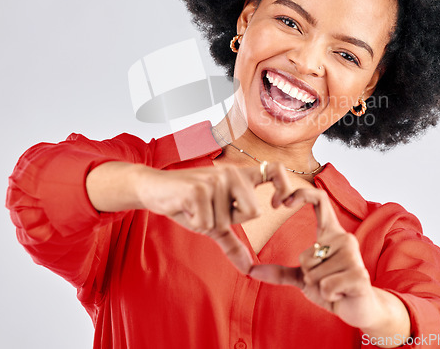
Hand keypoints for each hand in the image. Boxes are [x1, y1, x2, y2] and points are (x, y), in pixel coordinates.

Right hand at [135, 162, 292, 273]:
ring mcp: (215, 179)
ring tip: (194, 206)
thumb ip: (233, 243)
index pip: (274, 170)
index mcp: (240, 176)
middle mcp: (231, 173)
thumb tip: (249, 269)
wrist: (154, 188)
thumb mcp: (213, 224)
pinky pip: (207, 223)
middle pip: (254, 212)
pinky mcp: (199, 189)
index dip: (285, 187)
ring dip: (207, 223)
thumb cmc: (186, 204)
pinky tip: (185, 207)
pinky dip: (194, 222)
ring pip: (226, 221)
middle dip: (230, 221)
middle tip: (210, 209)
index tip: (280, 204)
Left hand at [248, 188, 409, 339]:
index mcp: (331, 233)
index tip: (281, 203)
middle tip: (324, 280)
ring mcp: (353, 256)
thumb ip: (279, 272)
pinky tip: (341, 294)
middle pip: (306, 254)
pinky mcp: (359, 275)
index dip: (300, 194)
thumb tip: (251, 271)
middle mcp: (344, 238)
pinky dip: (327, 296)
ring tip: (335, 287)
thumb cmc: (332, 288)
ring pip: (314, 273)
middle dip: (307, 275)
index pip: (319, 200)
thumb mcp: (303, 278)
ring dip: (319, 287)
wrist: (361, 310)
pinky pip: (325, 287)